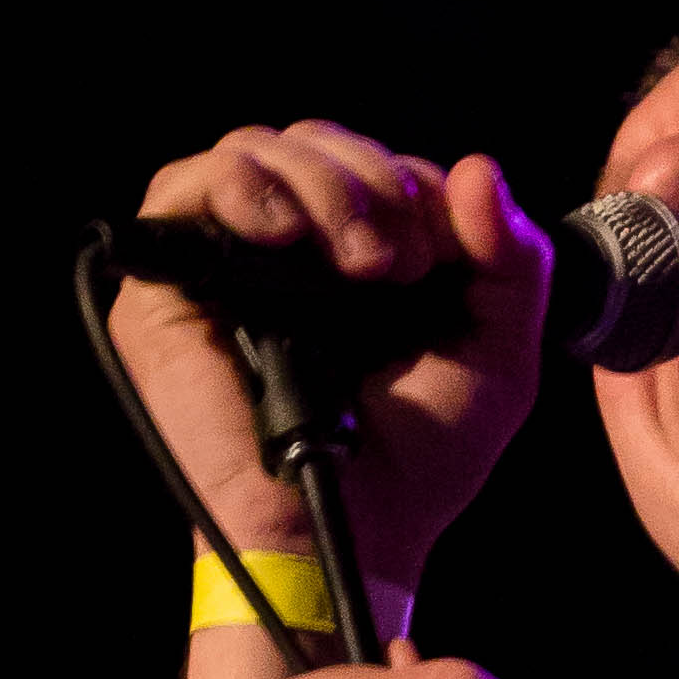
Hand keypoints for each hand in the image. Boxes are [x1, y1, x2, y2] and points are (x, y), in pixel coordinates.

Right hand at [110, 121, 553, 589]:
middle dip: (370, 178)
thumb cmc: (416, 464)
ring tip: (363, 261)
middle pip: (312, 142)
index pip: (371, 164)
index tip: (443, 253)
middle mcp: (286, 255)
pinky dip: (242, 186)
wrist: (352, 535)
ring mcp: (223, 268)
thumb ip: (511, 262)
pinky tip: (290, 235)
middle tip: (403, 261)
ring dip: (321, 182)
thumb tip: (475, 169)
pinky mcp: (166, 292)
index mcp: (353, 258)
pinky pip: (181, 189)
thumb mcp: (496, 356)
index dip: (411, 184)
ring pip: (253, 149)